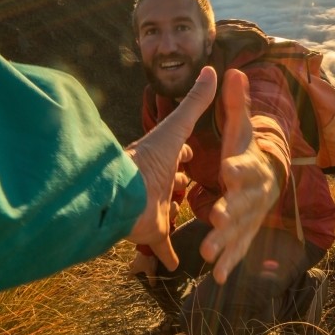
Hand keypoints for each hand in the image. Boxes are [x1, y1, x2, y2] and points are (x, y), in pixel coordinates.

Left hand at [125, 66, 215, 271]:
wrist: (121, 195)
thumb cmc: (148, 159)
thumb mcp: (177, 128)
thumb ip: (195, 101)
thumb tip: (212, 68)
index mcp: (162, 157)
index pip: (177, 151)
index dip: (186, 151)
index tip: (193, 152)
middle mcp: (158, 181)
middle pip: (173, 181)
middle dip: (181, 183)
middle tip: (194, 185)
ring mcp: (155, 207)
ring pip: (168, 211)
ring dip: (175, 213)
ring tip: (190, 218)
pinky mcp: (153, 231)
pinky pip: (162, 246)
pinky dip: (167, 254)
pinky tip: (176, 266)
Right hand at [128, 252, 158, 285]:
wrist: (148, 248)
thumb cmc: (148, 261)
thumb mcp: (150, 271)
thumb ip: (151, 278)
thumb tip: (152, 286)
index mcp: (135, 268)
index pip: (131, 273)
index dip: (129, 277)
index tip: (128, 279)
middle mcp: (135, 262)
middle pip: (131, 265)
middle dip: (131, 267)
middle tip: (132, 269)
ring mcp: (137, 256)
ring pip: (134, 260)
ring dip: (136, 262)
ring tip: (139, 264)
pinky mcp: (141, 251)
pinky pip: (139, 255)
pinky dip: (140, 257)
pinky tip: (144, 258)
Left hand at [200, 69, 281, 283]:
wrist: (268, 178)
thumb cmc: (247, 152)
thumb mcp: (239, 128)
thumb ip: (234, 104)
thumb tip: (230, 71)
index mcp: (244, 168)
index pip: (242, 167)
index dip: (237, 167)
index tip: (228, 170)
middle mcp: (246, 195)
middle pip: (238, 205)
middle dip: (229, 212)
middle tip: (219, 218)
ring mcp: (242, 218)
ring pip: (234, 233)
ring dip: (222, 243)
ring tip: (209, 255)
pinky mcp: (238, 235)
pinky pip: (234, 250)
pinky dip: (226, 263)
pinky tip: (219, 277)